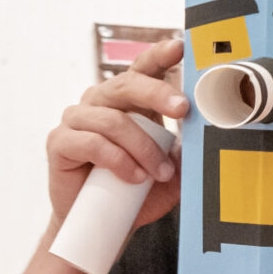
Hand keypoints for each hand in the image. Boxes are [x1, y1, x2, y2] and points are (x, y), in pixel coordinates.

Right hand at [45, 39, 188, 226]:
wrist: (103, 226)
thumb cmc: (137, 193)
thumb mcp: (170, 172)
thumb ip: (186, 151)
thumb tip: (212, 134)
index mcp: (126, 101)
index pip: (142, 69)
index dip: (158, 55)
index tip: (179, 47)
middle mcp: (100, 102)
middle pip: (127, 84)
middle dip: (158, 94)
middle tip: (183, 110)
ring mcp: (77, 119)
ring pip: (114, 121)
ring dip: (143, 148)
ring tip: (157, 174)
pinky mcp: (60, 142)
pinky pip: (93, 143)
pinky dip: (119, 161)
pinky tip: (132, 177)